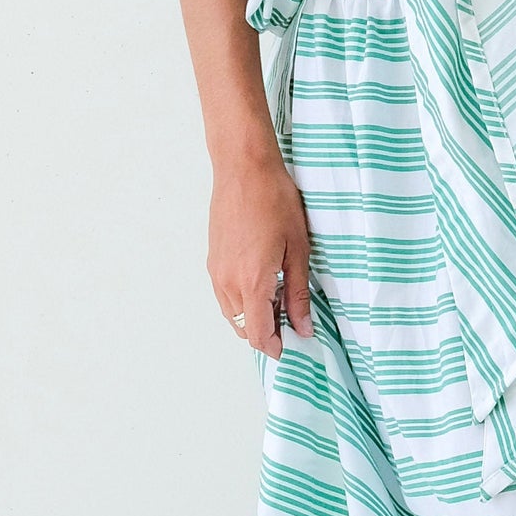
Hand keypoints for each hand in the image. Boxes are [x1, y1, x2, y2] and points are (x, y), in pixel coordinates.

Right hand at [206, 148, 314, 359]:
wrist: (244, 169)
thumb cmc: (274, 201)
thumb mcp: (298, 249)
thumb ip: (298, 293)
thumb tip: (303, 327)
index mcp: (252, 282)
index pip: (258, 334)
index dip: (275, 346)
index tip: (292, 345)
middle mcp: (228, 282)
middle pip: (243, 328)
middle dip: (266, 331)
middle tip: (292, 317)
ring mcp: (216, 271)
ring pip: (232, 313)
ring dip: (252, 315)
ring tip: (279, 295)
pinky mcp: (212, 260)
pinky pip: (225, 295)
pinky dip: (241, 300)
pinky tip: (262, 279)